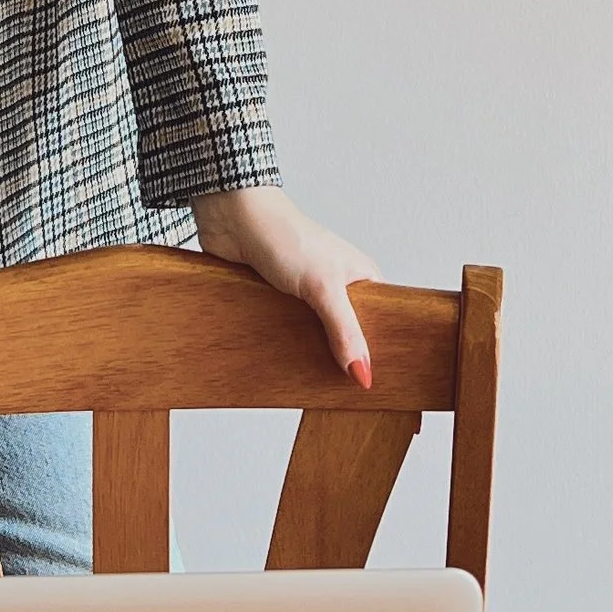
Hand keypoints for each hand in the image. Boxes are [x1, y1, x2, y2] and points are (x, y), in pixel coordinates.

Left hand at [190, 186, 378, 386]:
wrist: (232, 219)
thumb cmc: (285, 234)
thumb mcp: (324, 287)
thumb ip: (345, 330)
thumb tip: (363, 372)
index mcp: (360, 278)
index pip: (380, 324)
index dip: (378, 353)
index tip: (375, 385)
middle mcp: (336, 288)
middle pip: (346, 337)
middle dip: (341, 359)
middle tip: (340, 393)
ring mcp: (306, 296)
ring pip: (313, 339)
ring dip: (308, 354)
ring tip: (310, 384)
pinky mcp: (276, 303)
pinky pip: (285, 335)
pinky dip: (282, 346)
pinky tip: (281, 364)